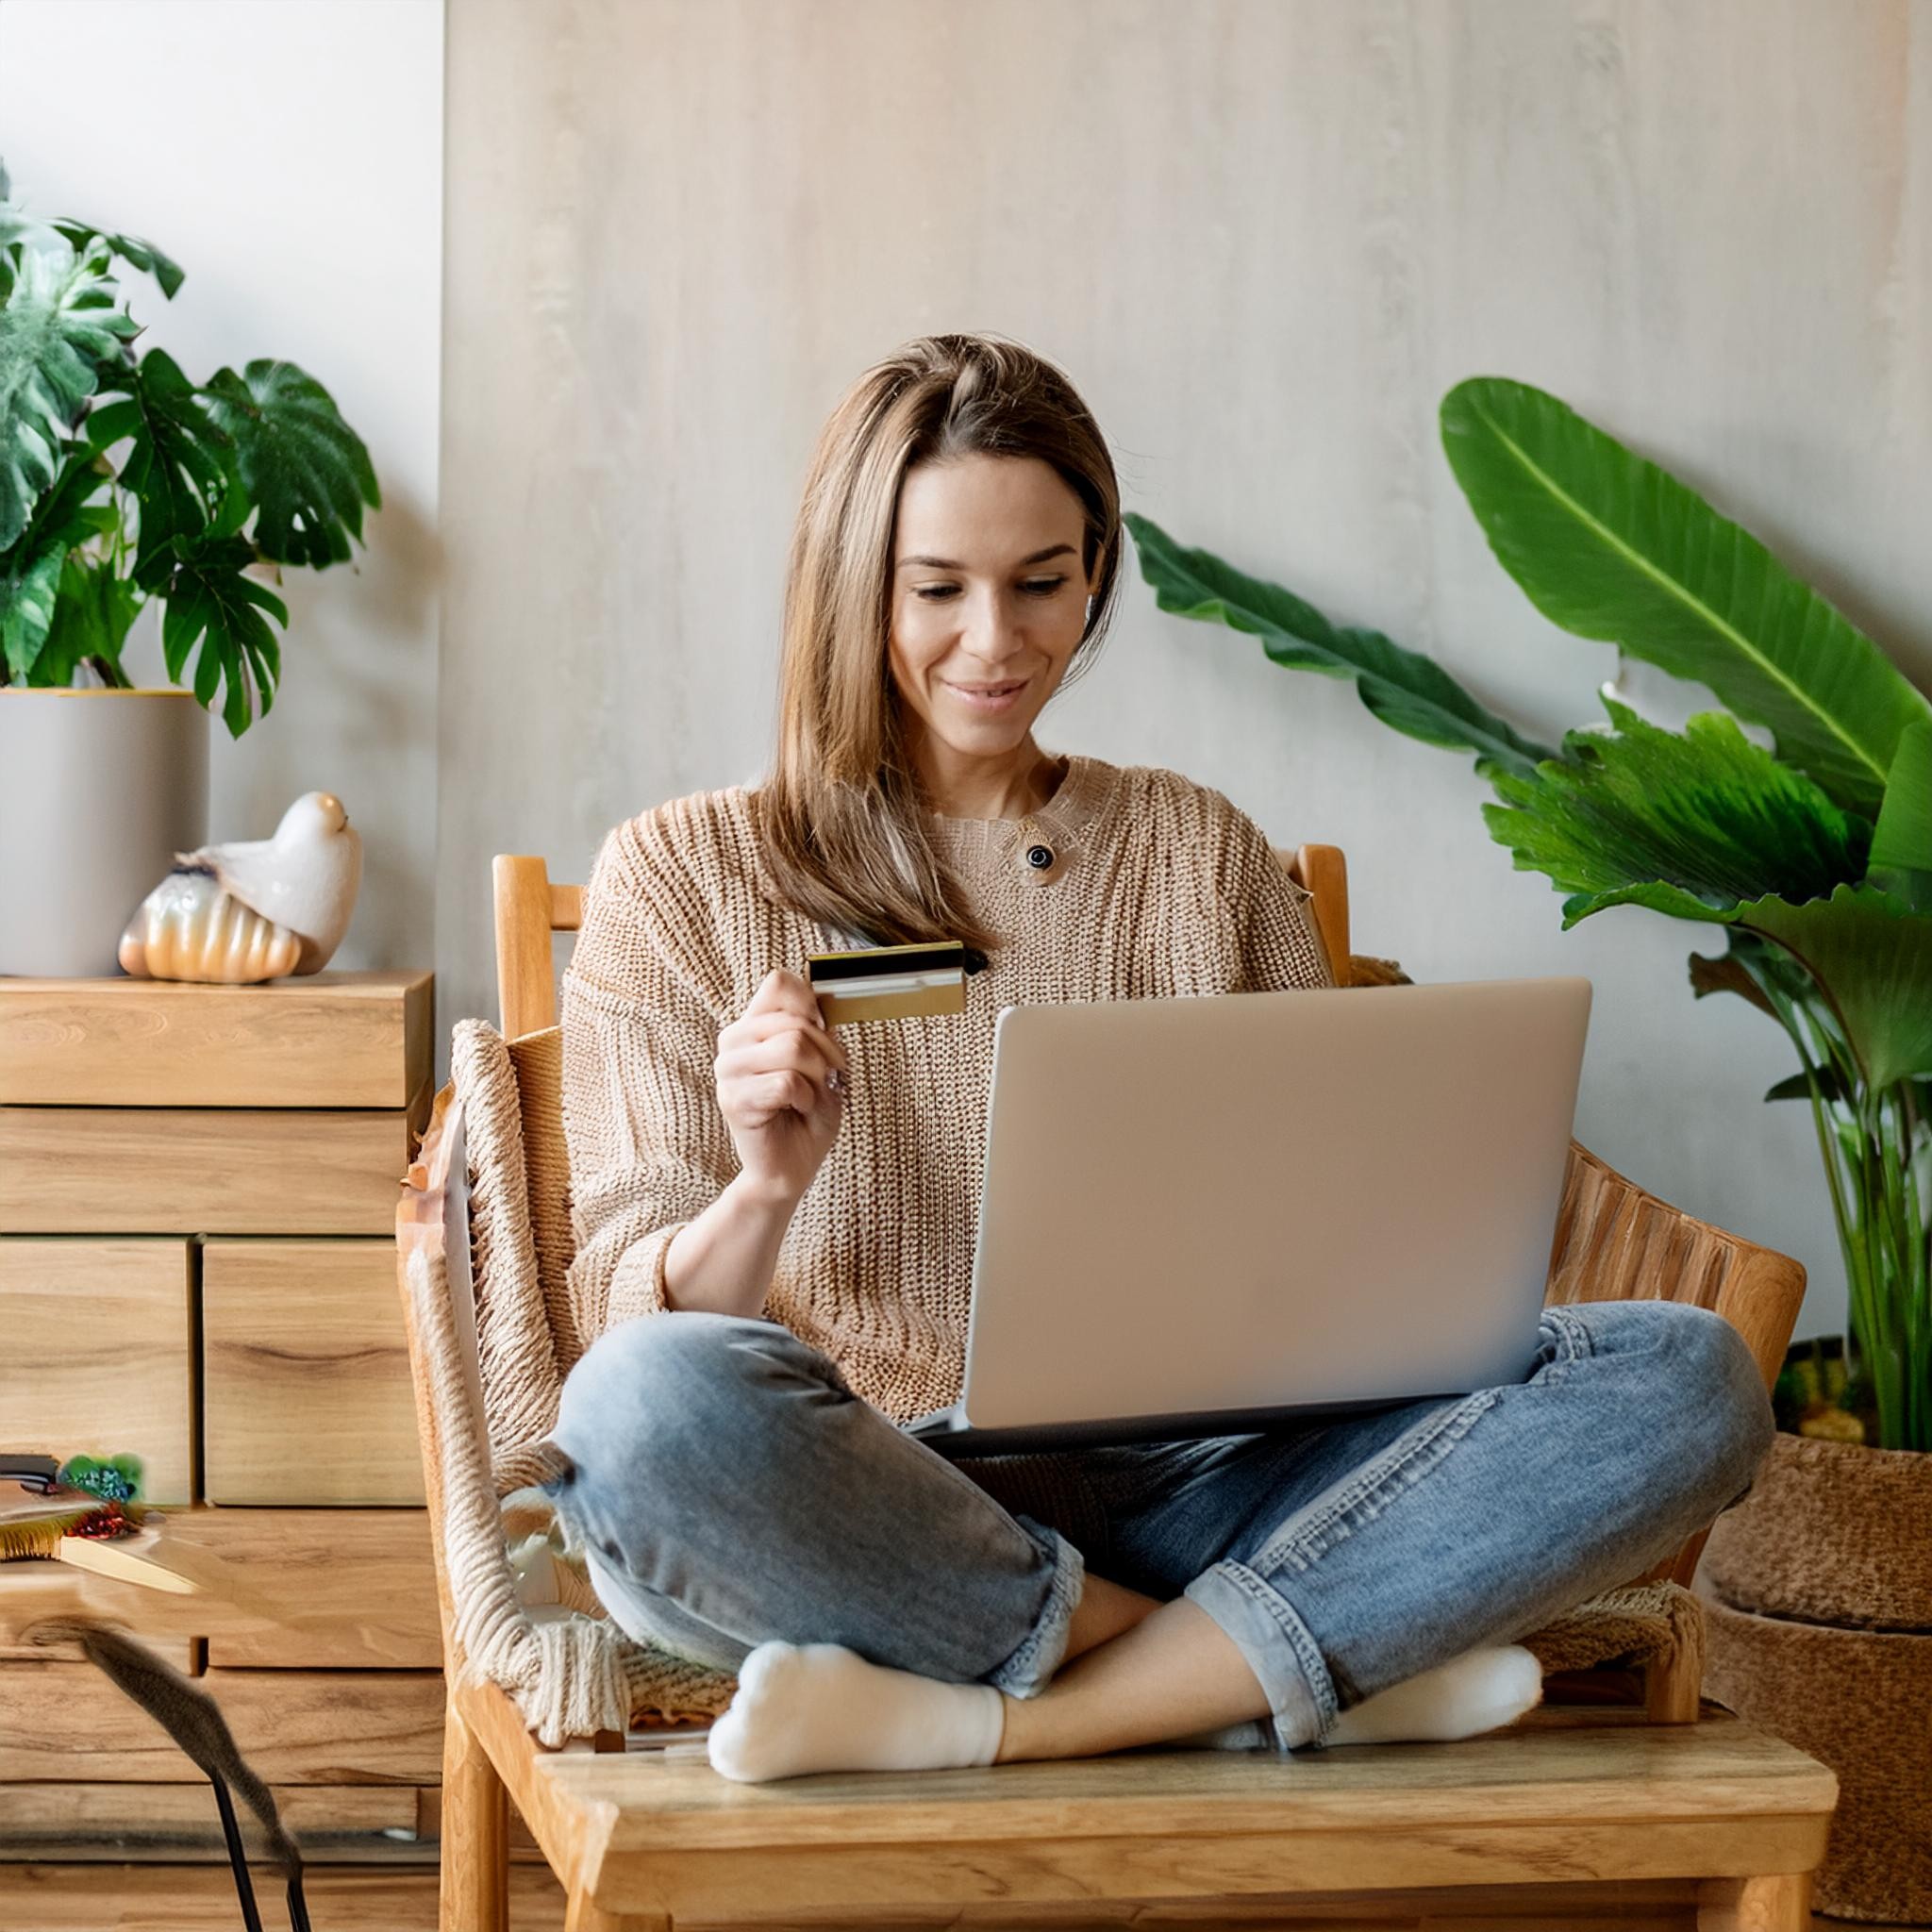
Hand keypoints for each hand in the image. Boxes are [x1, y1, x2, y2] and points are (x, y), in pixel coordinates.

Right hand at [713, 968, 849, 1202]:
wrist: (792, 1167)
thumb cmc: (807, 1114)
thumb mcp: (823, 1063)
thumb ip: (818, 1029)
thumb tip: (819, 1000)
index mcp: (753, 1025)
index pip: (778, 983)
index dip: (811, 1005)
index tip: (822, 1035)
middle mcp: (733, 1041)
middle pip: (795, 1021)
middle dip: (827, 1052)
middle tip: (826, 1079)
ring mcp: (728, 1070)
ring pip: (792, 1047)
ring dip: (816, 1077)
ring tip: (808, 1096)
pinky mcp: (732, 1099)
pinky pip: (786, 1082)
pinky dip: (805, 1097)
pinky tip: (795, 1110)